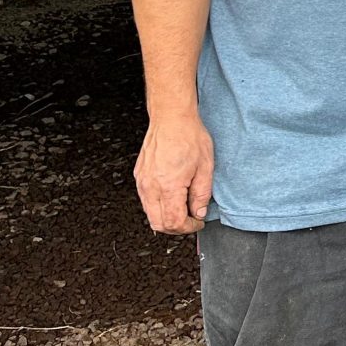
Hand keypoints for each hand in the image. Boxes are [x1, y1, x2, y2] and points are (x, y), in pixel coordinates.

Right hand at [134, 111, 214, 233]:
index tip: (197, 222)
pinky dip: (158, 206)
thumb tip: (198, 212)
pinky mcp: (139, 176)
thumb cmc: (188, 136)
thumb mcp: (206, 167)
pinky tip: (171, 197)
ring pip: (149, 214)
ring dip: (166, 217)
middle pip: (158, 224)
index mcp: (169, 186)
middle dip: (176, 228)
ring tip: (182, 207)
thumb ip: (202, 194)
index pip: (174, 222)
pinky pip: (146, 200)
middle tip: (190, 220)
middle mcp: (151, 186)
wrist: (171, 118)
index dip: (188, 228)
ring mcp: (142, 182)